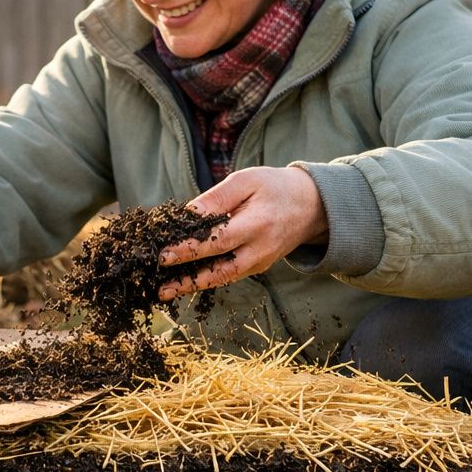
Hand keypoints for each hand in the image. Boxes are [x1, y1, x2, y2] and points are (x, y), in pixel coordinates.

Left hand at [157, 167, 327, 299]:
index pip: (218, 241)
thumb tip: (186, 215)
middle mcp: (260, 249)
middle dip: (187, 278)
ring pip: (223, 278)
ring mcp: (260, 262)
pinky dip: (207, 279)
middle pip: (219, 270)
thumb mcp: (246, 181)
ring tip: (166, 290)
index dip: (189, 250)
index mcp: (257, 224)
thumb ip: (216, 198)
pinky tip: (184, 280)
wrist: (312, 205)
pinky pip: (229, 275)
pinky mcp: (258, 266)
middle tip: (159, 286)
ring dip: (194, 286)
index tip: (163, 255)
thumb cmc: (274, 187)